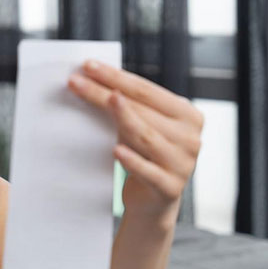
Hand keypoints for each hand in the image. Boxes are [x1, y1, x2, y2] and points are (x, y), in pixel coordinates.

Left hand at [68, 60, 203, 222]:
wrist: (153, 203)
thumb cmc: (144, 156)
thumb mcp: (143, 128)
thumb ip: (131, 107)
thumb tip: (93, 79)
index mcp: (188, 116)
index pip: (147, 91)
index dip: (117, 77)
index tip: (88, 66)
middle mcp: (191, 138)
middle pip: (142, 110)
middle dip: (106, 93)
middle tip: (76, 81)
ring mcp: (183, 164)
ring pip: (146, 136)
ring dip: (121, 118)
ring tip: (103, 101)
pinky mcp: (169, 188)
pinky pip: (147, 171)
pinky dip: (132, 160)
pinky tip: (116, 150)